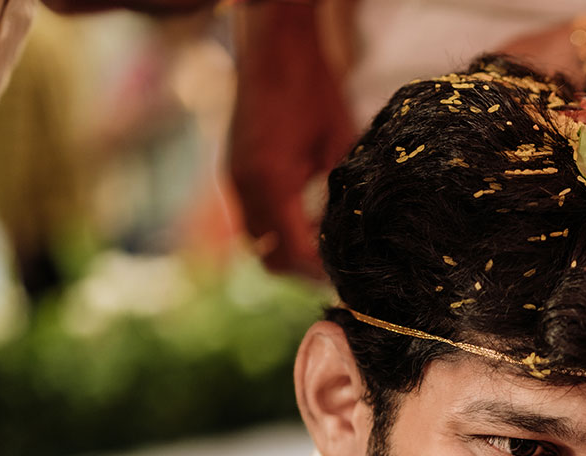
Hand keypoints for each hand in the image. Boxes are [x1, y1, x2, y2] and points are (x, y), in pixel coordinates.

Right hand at [228, 3, 354, 277]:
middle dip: (303, 270)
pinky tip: (308, 218)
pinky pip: (251, 217)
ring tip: (326, 246)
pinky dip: (277, 227)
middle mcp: (244, 186)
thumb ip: (340, 195)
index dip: (321, 271)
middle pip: (268, 257)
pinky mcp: (233, 170)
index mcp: (271, 181)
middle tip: (339, 269)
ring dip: (288, 249)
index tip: (349, 276)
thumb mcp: (340, 146)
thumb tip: (353, 237)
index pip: (294, 252)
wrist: (273, 48)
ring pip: (256, 240)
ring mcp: (233, 178)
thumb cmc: (313, 89)